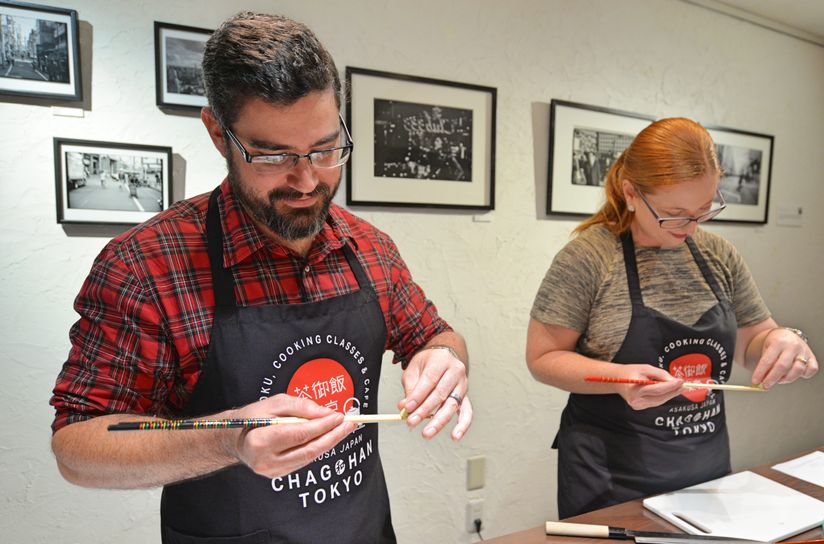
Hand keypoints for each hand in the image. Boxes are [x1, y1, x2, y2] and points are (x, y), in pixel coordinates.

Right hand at [223, 394, 356, 478]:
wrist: (235, 437)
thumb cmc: (253, 417)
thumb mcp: (274, 403)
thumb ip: (300, 406)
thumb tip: (326, 412)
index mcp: (259, 441)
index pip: (299, 434)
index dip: (322, 425)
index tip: (339, 415)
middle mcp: (266, 461)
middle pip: (308, 449)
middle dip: (332, 436)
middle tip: (350, 424)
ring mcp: (272, 471)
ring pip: (309, 457)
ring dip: (329, 442)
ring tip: (344, 428)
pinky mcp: (279, 474)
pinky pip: (304, 460)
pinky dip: (318, 448)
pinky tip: (328, 437)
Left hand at [399, 346, 471, 440]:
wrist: (444, 357)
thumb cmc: (428, 363)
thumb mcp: (414, 368)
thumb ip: (410, 387)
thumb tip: (405, 407)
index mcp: (442, 361)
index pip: (430, 379)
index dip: (418, 395)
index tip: (407, 408)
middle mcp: (455, 372)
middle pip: (441, 394)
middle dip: (425, 410)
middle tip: (412, 422)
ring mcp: (463, 385)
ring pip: (452, 405)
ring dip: (439, 421)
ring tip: (427, 433)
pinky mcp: (465, 396)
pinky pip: (467, 412)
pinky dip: (462, 425)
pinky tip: (455, 436)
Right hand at [616, 364, 682, 409]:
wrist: (617, 379)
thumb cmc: (631, 371)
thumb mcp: (645, 368)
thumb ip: (660, 374)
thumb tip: (674, 381)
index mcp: (635, 388)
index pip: (658, 389)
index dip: (671, 386)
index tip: (681, 381)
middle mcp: (636, 399)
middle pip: (660, 397)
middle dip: (673, 391)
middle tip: (684, 385)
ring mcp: (637, 405)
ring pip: (660, 401)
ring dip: (670, 394)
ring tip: (679, 388)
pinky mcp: (639, 407)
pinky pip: (655, 402)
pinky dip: (663, 397)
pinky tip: (669, 391)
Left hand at [751, 329, 817, 388]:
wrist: (787, 335)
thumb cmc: (775, 343)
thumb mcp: (766, 349)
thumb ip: (765, 363)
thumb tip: (760, 380)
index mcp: (779, 342)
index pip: (768, 360)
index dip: (760, 372)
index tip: (755, 381)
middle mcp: (793, 346)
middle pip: (783, 366)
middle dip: (772, 379)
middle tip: (765, 385)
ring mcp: (804, 351)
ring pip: (798, 370)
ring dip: (786, 379)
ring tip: (778, 380)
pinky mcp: (812, 357)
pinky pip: (811, 370)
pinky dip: (803, 375)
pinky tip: (794, 374)